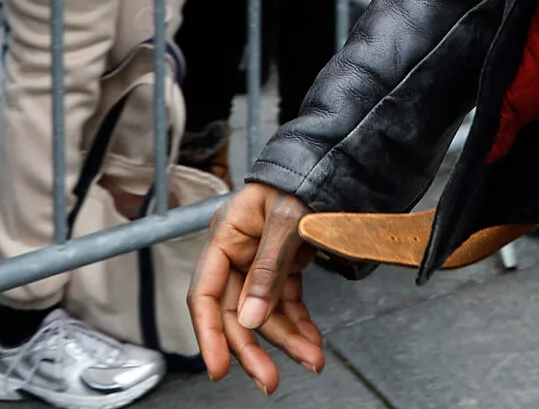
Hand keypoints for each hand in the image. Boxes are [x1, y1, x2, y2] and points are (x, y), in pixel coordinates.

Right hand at [190, 182, 324, 393]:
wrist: (332, 158)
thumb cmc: (302, 177)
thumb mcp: (287, 219)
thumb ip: (268, 268)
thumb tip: (251, 318)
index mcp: (224, 236)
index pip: (206, 295)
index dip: (210, 335)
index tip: (219, 368)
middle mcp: (237, 252)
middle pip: (237, 311)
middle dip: (254, 347)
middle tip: (269, 381)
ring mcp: (259, 261)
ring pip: (264, 312)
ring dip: (286, 340)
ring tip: (310, 360)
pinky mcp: (283, 265)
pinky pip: (285, 302)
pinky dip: (299, 323)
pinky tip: (311, 342)